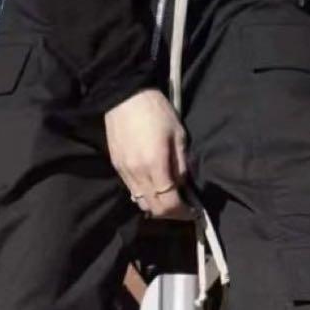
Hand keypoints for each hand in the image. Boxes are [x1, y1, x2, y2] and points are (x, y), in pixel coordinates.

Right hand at [104, 88, 194, 219]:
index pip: (169, 203)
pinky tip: (154, 186)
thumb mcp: (178, 135)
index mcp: (155, 165)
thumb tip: (183, 186)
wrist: (124, 95)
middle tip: (183, 208)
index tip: (193, 211)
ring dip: (157, 206)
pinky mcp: (117, 167)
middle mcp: (138, 174)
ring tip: (169, 198)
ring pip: (141, 203)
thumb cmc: (156, 110)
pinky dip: (145, 195)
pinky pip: (132, 191)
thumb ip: (181, 165)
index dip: (183, 212)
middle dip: (171, 214)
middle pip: (154, 209)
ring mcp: (124, 172)